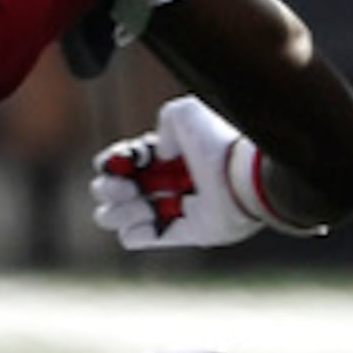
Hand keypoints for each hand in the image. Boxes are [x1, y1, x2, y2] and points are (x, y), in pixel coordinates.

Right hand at [93, 95, 273, 249]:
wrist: (243, 176)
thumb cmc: (215, 142)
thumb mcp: (183, 113)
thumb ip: (163, 124)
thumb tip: (158, 154)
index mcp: (170, 154)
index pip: (125, 161)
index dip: (114, 162)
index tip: (125, 160)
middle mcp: (169, 182)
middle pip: (114, 189)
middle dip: (109, 187)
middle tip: (126, 187)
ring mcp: (175, 209)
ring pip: (118, 216)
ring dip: (120, 211)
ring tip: (141, 206)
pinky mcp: (183, 234)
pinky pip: (136, 239)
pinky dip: (133, 231)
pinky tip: (148, 220)